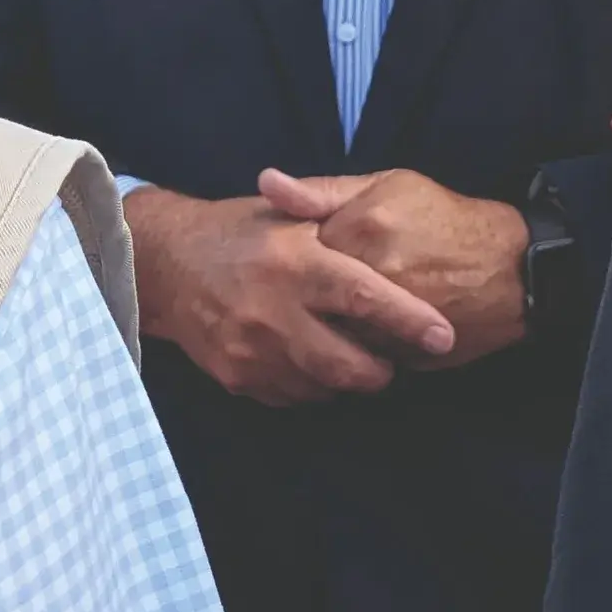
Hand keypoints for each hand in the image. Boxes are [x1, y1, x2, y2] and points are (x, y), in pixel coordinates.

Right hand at [125, 186, 456, 406]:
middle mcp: (275, 311)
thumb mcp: (288, 214)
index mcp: (296, 263)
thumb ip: (340, 228)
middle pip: (351, 366)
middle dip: (383, 370)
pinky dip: (313, 385)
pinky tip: (312, 360)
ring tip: (354, 357)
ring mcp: (254, 351)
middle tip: (393, 357)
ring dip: (348, 379)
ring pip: (325, 388)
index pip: (365, 298)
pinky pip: (293, 396)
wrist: (167, 265)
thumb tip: (397, 244)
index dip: (409, 320)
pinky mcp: (238, 377)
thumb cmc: (242, 232)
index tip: (443, 336)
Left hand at [257, 168, 527, 370]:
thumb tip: (265, 182)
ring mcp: (387, 320)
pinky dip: (354, 349)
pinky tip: (359, 335)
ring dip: (323, 328)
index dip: (293, 259)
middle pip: (307, 299)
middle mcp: (370, 276)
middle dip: (303, 300)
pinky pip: (359, 357)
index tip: (295, 259)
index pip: (293, 254)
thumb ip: (321, 190)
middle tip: (306, 293)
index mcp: (358, 229)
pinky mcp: (403, 354)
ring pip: (329, 333)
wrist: (511, 267)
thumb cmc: (444, 218)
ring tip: (330, 315)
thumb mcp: (386, 185)